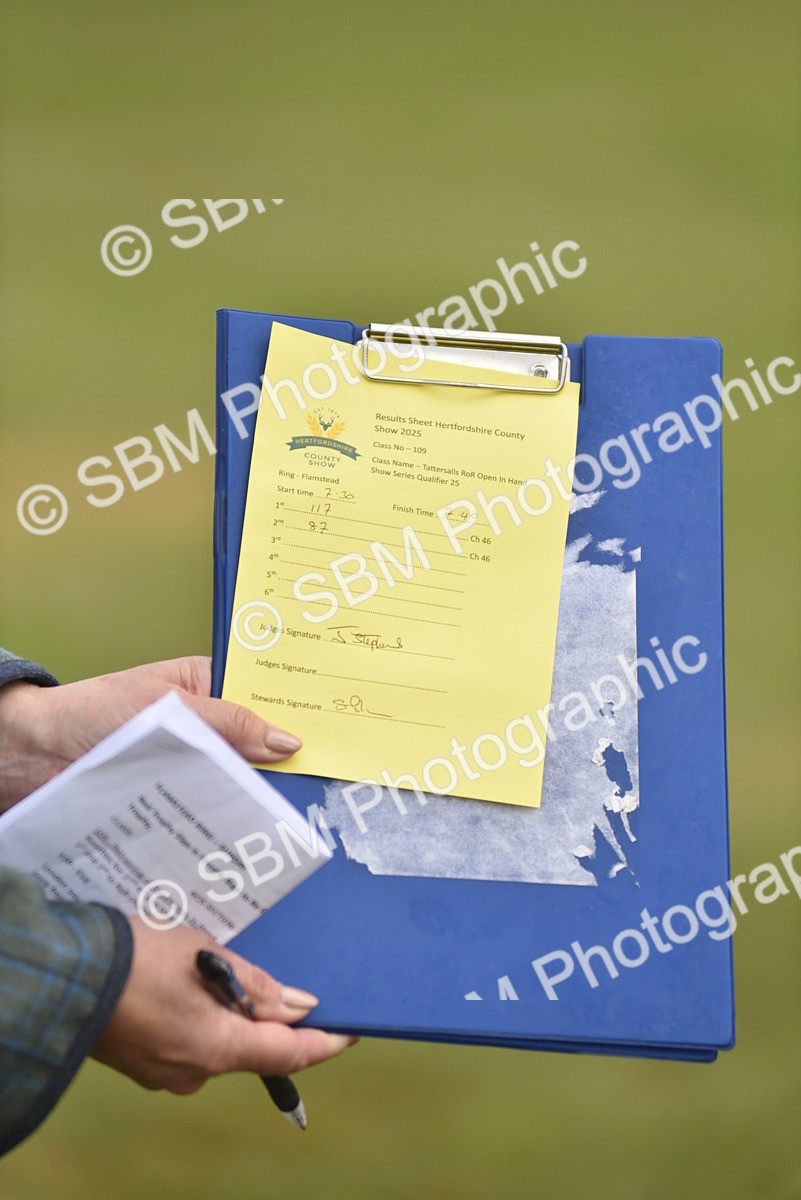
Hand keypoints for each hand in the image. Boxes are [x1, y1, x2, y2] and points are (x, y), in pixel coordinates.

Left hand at [0, 655, 301, 811]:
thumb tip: (286, 739)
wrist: (32, 755)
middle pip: (256, 741)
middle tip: (331, 775)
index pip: (262, 694)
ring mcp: (190, 762)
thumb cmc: (93, 712)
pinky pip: (211, 805)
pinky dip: (229, 817)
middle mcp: (203, 724)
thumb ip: (229, 724)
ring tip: (301, 809)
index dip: (296, 709)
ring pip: (237, 777)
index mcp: (205, 684)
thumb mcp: (169, 707)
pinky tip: (256, 830)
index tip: (334, 728)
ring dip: (260, 793)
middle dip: (286, 758)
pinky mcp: (176, 797)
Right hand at [92, 919, 356, 1091]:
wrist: (64, 975)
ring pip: (218, 1038)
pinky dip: (200, 1012)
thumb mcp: (205, 958)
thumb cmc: (137, 961)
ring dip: (229, 1007)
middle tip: (281, 972)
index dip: (326, 1042)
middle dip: (269, 1012)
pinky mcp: (143, 1058)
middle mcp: (194, 1072)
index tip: (354, 1029)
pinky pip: (188, 1037)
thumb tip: (299, 1007)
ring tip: (224, 964)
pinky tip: (191, 979)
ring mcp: (165, 1070)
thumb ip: (256, 985)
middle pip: (252, 1044)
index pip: (289, 1055)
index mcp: (217, 1051)